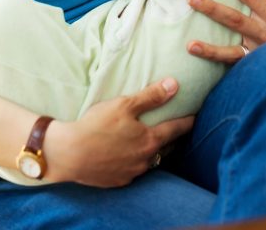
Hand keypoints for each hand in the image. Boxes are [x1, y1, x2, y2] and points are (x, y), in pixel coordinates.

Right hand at [44, 78, 193, 186]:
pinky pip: (134, 170)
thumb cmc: (97, 126)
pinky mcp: (118, 180)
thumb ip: (150, 96)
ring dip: (154, 151)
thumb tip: (174, 85)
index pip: (176, 130)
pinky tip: (129, 154)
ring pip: (151, 161)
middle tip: (177, 129)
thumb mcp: (124, 105)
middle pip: (166, 148)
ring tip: (153, 141)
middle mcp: (145, 159)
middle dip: (173, 139)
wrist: (70, 154)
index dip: (187, 122)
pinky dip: (136, 161)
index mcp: (149, 140)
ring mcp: (132, 172)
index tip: (195, 117)